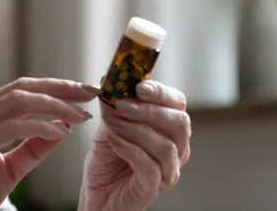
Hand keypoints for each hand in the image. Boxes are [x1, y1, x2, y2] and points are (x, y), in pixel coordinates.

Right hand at [0, 77, 98, 210]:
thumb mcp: (9, 170)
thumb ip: (32, 149)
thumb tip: (61, 128)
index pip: (22, 90)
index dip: (55, 88)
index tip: (84, 92)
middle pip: (22, 88)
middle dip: (60, 88)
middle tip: (90, 92)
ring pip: (18, 101)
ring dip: (55, 105)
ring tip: (80, 115)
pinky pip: (11, 128)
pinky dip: (38, 127)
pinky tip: (59, 134)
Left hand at [79, 81, 190, 210]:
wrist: (96, 196)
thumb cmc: (107, 162)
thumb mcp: (109, 127)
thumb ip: (113, 107)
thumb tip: (109, 81)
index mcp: (168, 130)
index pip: (177, 104)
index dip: (161, 92)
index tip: (139, 86)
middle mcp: (175, 150)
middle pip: (180, 123)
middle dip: (150, 110)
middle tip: (122, 104)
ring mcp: (167, 171)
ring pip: (166, 146)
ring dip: (136, 130)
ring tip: (112, 124)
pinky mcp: (153, 189)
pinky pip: (150, 167)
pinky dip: (130, 149)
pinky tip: (114, 141)